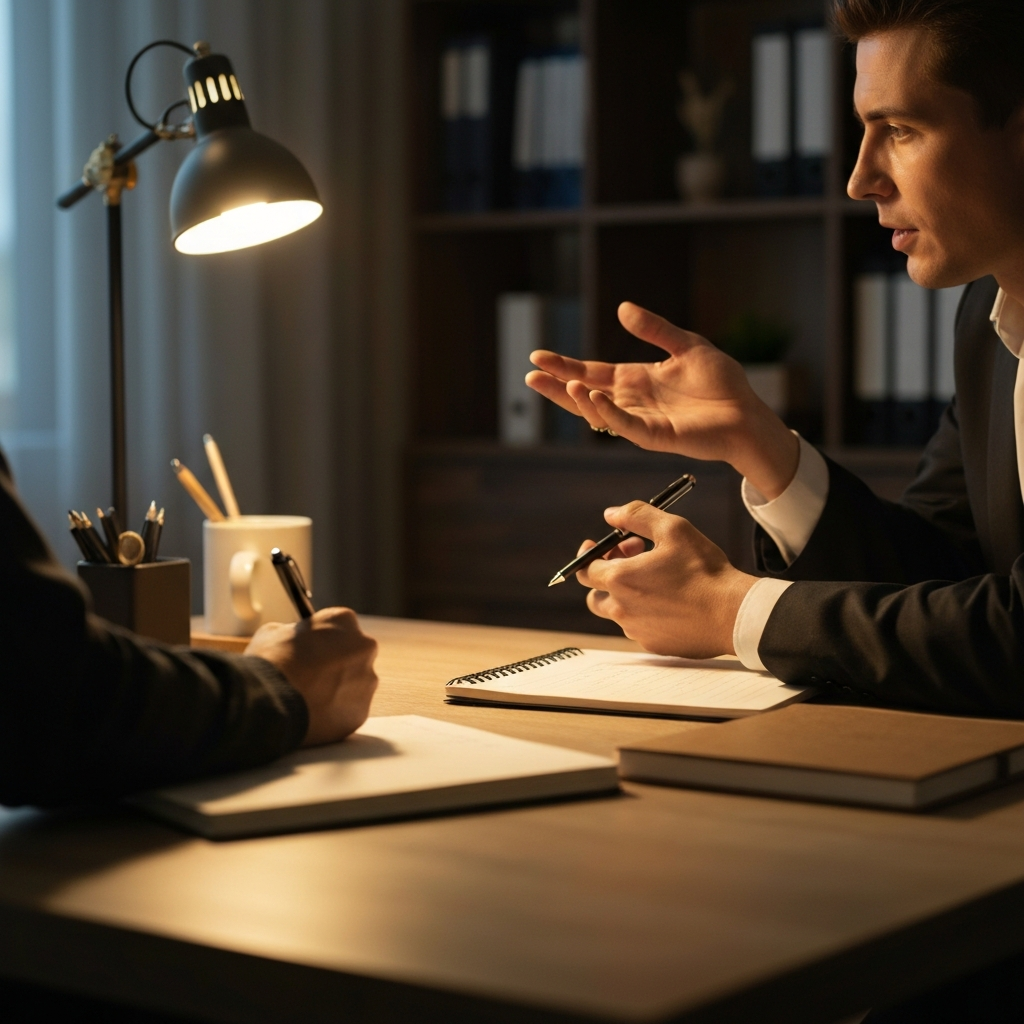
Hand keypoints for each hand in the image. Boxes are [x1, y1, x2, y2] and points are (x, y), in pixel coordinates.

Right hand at [245, 608, 377, 745]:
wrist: (270, 702)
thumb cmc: (271, 661)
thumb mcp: (274, 632)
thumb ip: (293, 633)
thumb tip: (293, 642)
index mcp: (344, 620)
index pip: (339, 625)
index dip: (322, 639)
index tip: (311, 649)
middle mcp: (364, 647)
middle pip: (354, 653)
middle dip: (337, 663)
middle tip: (312, 675)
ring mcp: (367, 680)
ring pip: (355, 684)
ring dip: (338, 689)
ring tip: (309, 699)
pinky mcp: (361, 711)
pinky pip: (349, 710)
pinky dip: (334, 713)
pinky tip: (313, 715)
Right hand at [527, 301, 798, 498]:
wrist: (746, 413)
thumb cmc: (721, 382)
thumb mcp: (686, 345)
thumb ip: (654, 329)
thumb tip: (622, 308)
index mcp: (636, 380)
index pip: (592, 372)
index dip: (565, 365)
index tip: (538, 357)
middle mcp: (632, 401)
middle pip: (585, 393)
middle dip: (557, 385)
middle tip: (531, 375)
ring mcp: (640, 420)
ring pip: (599, 412)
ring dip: (578, 399)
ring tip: (561, 383)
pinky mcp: (655, 436)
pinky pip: (625, 425)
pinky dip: (607, 413)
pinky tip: (593, 397)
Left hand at [576, 501, 756, 658]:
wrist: (733, 613)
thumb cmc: (704, 570)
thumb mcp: (673, 528)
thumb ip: (636, 516)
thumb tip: (611, 514)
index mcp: (619, 580)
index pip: (585, 569)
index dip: (593, 554)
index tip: (603, 546)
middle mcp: (621, 610)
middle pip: (595, 594)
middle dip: (607, 575)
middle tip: (633, 558)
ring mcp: (636, 631)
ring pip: (619, 612)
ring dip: (628, 594)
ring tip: (657, 577)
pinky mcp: (653, 645)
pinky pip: (639, 627)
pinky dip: (646, 612)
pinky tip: (672, 600)